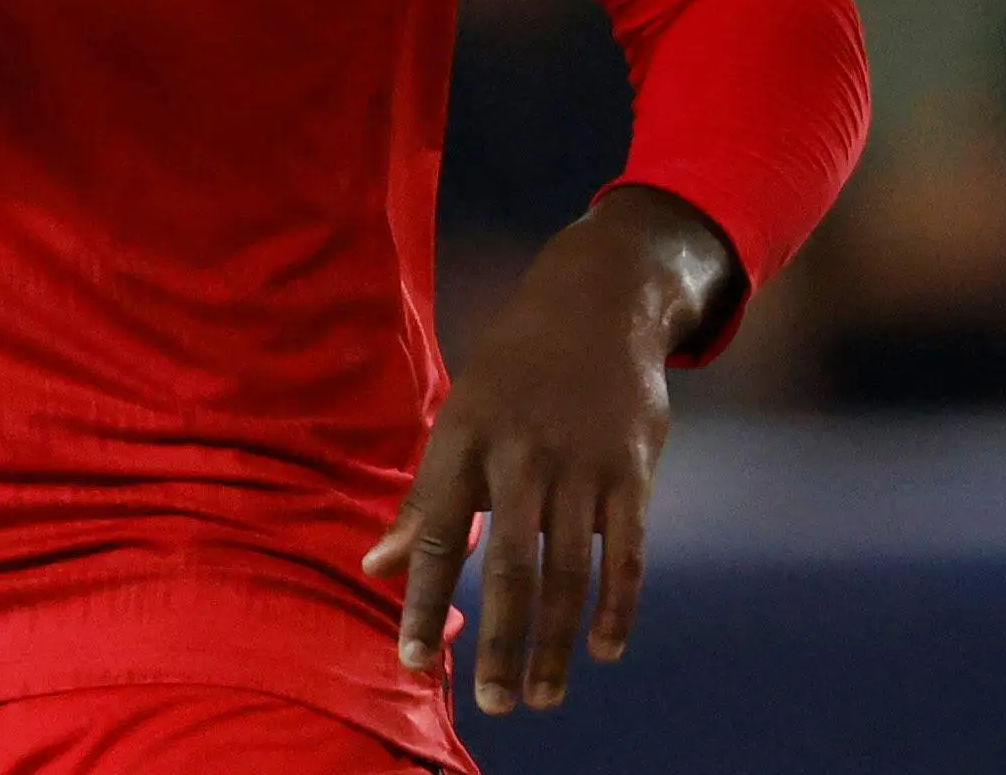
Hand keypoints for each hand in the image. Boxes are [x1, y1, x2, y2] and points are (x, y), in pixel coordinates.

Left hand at [365, 187, 735, 716]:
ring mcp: (581, 465)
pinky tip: (603, 649)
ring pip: (567, 572)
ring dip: (557, 642)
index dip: (420, 600)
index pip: (437, 535)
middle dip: (500, 642)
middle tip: (494, 703)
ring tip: (543, 696)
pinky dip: (616, 606)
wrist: (600, 302)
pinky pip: (626, 553)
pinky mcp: (631, 472)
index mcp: (466, 440)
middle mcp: (521, 456)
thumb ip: (425, 499)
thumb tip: (374, 565)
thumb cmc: (514, 369)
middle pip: (508, 567)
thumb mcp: (459, 416)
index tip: (409, 660)